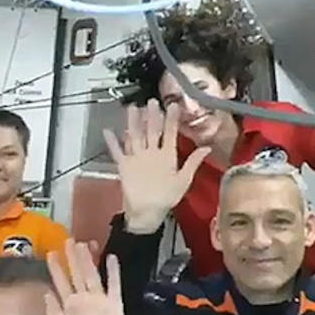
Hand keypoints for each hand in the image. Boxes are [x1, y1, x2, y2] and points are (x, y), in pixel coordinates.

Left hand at [44, 239, 128, 314]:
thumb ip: (54, 313)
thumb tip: (46, 293)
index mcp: (69, 304)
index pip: (61, 282)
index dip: (56, 268)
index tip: (50, 253)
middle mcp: (83, 297)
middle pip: (76, 273)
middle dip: (72, 258)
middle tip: (68, 240)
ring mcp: (99, 298)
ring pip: (92, 275)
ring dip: (88, 261)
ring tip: (84, 245)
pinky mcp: (114, 302)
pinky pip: (114, 284)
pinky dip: (113, 272)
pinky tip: (111, 258)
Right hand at [102, 100, 209, 233]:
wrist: (147, 212)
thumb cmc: (167, 198)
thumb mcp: (183, 180)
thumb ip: (192, 163)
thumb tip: (207, 148)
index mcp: (167, 156)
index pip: (170, 134)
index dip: (172, 120)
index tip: (174, 106)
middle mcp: (152, 153)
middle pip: (152, 131)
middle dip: (152, 116)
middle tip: (152, 101)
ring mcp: (137, 158)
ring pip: (135, 136)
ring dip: (133, 123)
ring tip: (132, 109)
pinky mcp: (124, 166)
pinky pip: (117, 152)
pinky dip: (112, 142)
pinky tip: (108, 131)